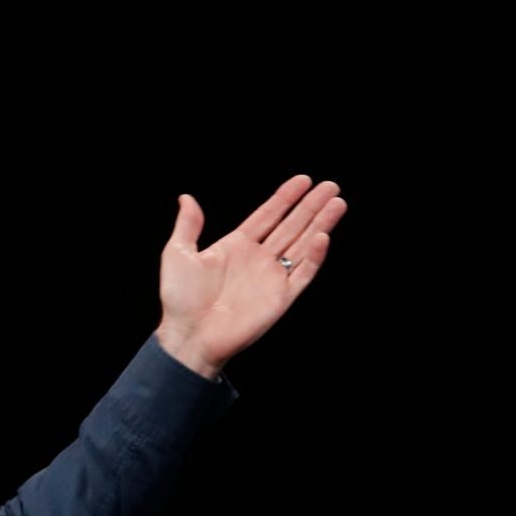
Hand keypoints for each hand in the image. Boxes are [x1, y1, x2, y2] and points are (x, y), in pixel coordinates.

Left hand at [154, 175, 347, 376]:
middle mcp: (258, 259)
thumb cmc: (179, 299)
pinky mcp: (280, 298)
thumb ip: (188, 225)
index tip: (303, 180)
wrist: (189, 335)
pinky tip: (322, 237)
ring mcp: (271, 278)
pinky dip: (314, 257)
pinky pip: (302, 274)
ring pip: (302, 245)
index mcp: (236, 246)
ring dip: (320, 224)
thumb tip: (186, 198)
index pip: (267, 215)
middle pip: (291, 226)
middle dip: (311, 206)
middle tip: (331, 186)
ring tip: (337, 203)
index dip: (286, 198)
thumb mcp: (178, 254)